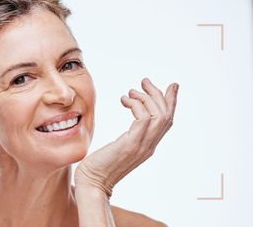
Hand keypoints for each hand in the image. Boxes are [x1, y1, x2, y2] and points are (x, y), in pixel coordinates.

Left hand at [74, 78, 178, 197]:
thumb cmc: (99, 166)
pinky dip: (136, 105)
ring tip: (130, 91)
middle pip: (166, 115)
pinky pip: (144, 119)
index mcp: (148, 146)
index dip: (171, 102)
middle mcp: (149, 145)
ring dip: (146, 97)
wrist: (92, 182)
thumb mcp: (118, 148)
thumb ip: (127, 138)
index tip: (171, 86)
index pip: (167, 122)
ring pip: (159, 115)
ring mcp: (142, 145)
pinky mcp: (131, 144)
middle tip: (144, 81)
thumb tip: (125, 129)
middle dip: (158, 94)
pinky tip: (124, 100)